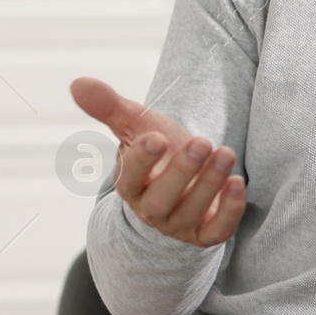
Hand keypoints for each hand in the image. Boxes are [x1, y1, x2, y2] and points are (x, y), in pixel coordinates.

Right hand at [70, 77, 245, 247]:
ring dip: (210, 183)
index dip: (141, 160)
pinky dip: (230, 210)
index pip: (129, 179)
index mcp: (131, 184)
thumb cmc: (160, 151)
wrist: (188, 180)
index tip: (157, 137)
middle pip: (160, 200)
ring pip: (190, 212)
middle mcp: (153, 209)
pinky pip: (218, 231)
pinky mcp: (209, 232)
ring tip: (226, 152)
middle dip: (181, 172)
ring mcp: (181, 223)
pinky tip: (238, 182)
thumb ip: (109, 107)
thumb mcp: (138, 126)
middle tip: (202, 142)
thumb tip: (77, 82)